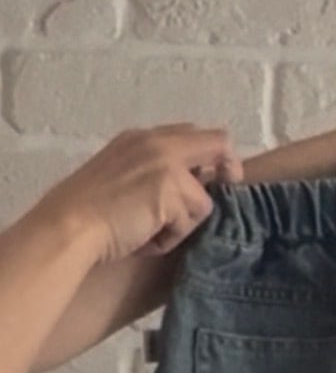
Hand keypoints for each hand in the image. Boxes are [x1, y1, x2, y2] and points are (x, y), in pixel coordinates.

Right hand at [32, 123, 243, 265]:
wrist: (70, 224)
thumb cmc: (89, 211)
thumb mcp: (124, 176)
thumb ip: (155, 171)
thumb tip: (195, 185)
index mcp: (142, 138)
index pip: (191, 133)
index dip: (213, 153)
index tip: (219, 175)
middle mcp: (157, 143)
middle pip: (218, 143)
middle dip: (227, 171)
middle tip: (224, 191)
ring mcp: (167, 165)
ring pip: (203, 201)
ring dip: (182, 224)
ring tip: (149, 230)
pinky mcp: (173, 191)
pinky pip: (190, 224)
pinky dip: (170, 239)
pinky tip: (145, 238)